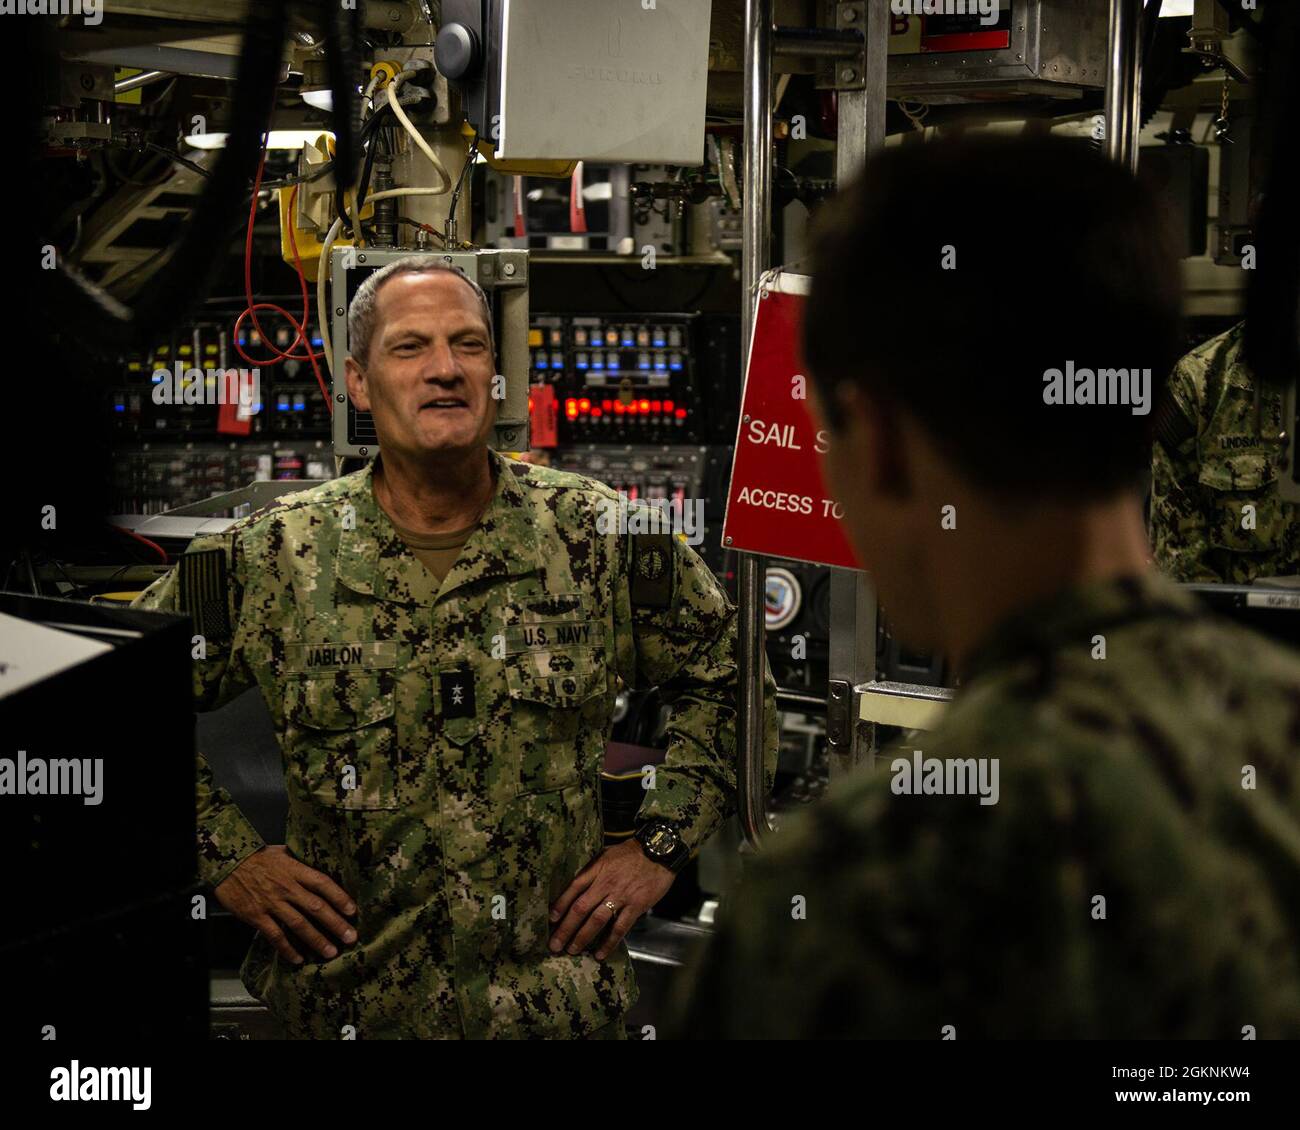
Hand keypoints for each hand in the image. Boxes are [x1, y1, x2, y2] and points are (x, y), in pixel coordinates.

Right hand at [214, 845, 357, 964]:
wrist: (227, 863)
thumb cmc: (256, 856)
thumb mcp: (283, 852)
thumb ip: (301, 863)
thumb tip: (319, 864)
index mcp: (295, 870)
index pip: (323, 884)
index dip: (339, 897)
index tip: (352, 911)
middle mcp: (286, 887)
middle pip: (316, 907)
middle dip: (336, 924)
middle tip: (350, 937)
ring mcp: (272, 903)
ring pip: (299, 924)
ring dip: (317, 940)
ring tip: (331, 952)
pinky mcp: (256, 916)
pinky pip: (275, 936)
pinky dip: (287, 949)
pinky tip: (298, 959)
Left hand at [548, 839, 676, 960]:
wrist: (659, 852)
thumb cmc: (631, 853)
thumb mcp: (607, 854)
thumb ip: (592, 869)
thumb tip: (576, 885)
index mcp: (597, 869)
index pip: (574, 887)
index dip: (561, 904)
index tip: (550, 919)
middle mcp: (606, 883)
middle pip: (581, 908)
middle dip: (566, 928)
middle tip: (554, 944)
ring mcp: (621, 896)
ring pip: (597, 920)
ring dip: (583, 937)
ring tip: (572, 950)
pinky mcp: (636, 906)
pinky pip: (620, 928)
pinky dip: (609, 942)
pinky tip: (600, 954)